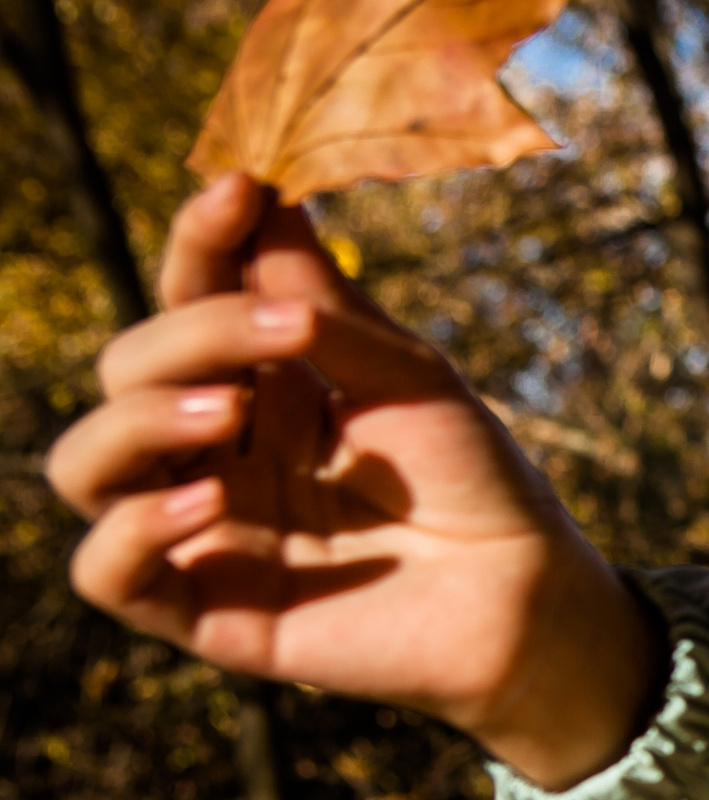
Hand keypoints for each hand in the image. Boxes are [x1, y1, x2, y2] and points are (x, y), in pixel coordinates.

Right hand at [46, 173, 661, 789]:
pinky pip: (105, 572)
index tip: (238, 190)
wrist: (529, 593)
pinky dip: (134, 528)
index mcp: (263, 390)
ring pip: (88, 466)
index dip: (199, 242)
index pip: (188, 302)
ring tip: (226, 410)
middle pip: (128, 371)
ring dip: (139, 421)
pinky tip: (208, 502)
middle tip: (289, 331)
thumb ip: (321, 299)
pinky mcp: (208, 612)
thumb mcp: (405, 374)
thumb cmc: (477, 480)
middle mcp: (219, 457)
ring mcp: (207, 532)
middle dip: (193, 333)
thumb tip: (257, 187)